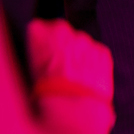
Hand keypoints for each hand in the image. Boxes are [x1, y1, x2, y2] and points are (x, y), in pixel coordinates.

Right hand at [25, 18, 115, 133]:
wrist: (74, 106)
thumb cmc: (46, 92)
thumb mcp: (30, 69)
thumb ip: (36, 50)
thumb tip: (38, 49)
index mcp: (42, 34)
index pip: (40, 27)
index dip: (42, 40)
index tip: (42, 50)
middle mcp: (67, 32)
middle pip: (62, 32)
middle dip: (60, 45)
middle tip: (58, 65)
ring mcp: (87, 41)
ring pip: (81, 42)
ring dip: (77, 53)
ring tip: (72, 75)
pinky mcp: (103, 52)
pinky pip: (96, 53)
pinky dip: (92, 62)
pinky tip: (85, 77)